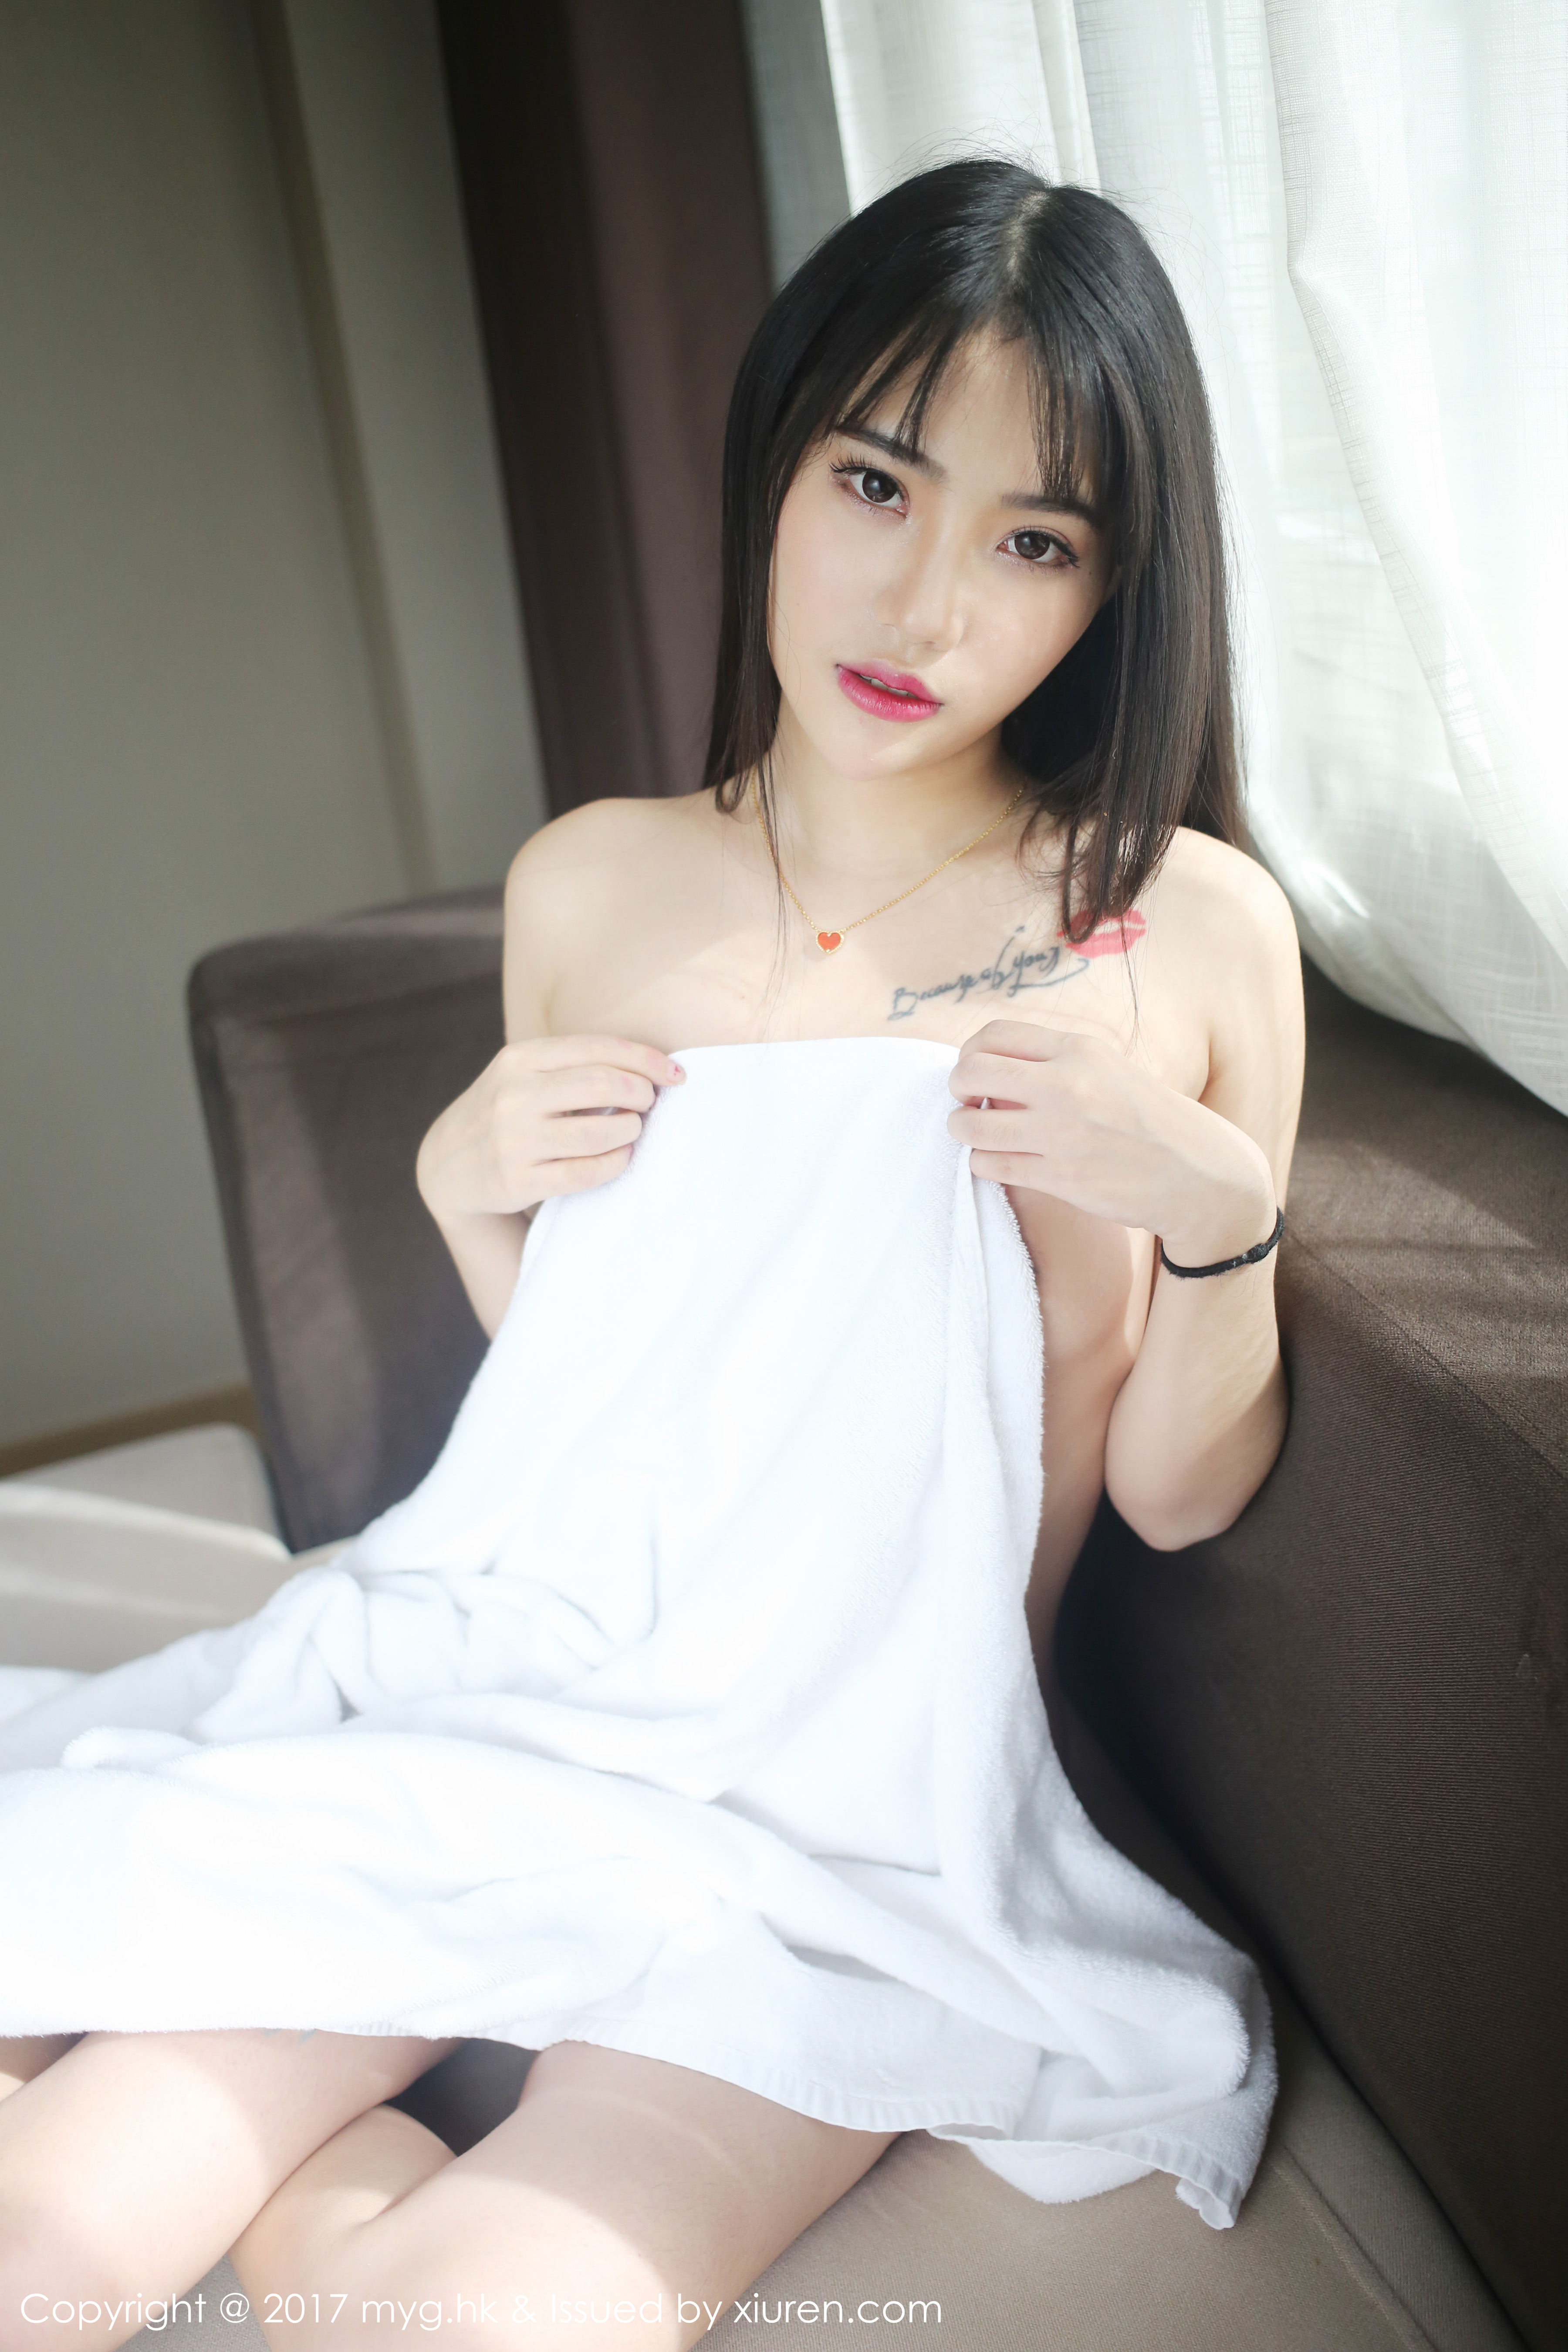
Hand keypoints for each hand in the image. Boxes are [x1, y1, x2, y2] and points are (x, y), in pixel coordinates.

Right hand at [416, 1034, 683, 1227]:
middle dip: (642, 1093)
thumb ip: (572, 1067)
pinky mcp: (518, 1180)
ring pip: (598, 1131)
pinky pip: (586, 1171)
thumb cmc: (505, 1113)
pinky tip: (621, 1156)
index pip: (597, 1047)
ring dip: (631, 1129)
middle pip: (603, 1084)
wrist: (446, 1165)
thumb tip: (649, 1070)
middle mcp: (513, 1095)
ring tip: (633, 1129)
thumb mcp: (522, 1075)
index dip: (646, 1059)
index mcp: (519, 1059)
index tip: (675, 1074)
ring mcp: (513, 1139)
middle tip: (650, 1103)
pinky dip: (616, 1162)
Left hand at [947, 1019, 1275, 1262]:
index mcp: (1079, 1050)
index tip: (973, 1071)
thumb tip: (990, 1064)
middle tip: (965, 1103)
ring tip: (974, 1135)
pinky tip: (996, 1162)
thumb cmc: (1147, 1119)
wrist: (1197, 1172)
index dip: (969, 1053)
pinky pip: (990, 1166)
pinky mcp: (1061, 1177)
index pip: (993, 1034)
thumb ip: (1055, 1062)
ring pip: (971, 1126)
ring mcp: (1063, 1133)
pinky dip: (983, 1164)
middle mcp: (1068, 1085)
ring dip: (962, 1130)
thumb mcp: (1108, 1069)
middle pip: (971, 1073)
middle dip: (956, 1089)